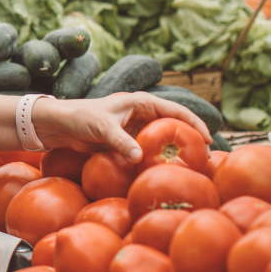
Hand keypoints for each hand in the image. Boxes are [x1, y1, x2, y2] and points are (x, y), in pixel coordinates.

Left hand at [31, 92, 211, 162]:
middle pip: (174, 124)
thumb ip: (122, 142)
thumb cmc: (80, 118)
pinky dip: (160, 157)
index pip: (175, 110)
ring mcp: (137, 128)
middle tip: (207, 157)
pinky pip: (150, 149)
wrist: (61, 125)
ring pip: (164, 138)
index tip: (209, 138)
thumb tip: (140, 158)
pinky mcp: (129, 140)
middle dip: (191, 138)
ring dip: (177, 149)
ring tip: (195, 165)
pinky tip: (168, 169)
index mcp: (140, 102)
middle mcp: (142, 113)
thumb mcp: (102, 128)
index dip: (194, 123)